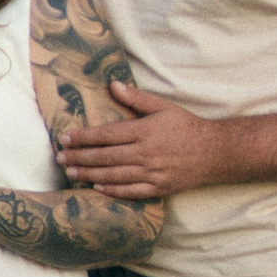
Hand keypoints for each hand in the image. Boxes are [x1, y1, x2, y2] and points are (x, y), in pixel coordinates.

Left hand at [56, 81, 227, 199]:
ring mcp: (152, 173)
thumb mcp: (163, 107)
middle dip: (80, 158)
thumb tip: (113, 85)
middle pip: (105, 157)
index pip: (106, 135)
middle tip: (60, 158)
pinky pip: (130, 191)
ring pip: (113, 175)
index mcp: (145, 131)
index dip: (83, 138)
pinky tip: (97, 188)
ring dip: (89, 175)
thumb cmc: (187, 127)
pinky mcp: (158, 188)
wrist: (215, 153)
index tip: (65, 138)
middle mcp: (146, 153)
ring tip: (71, 173)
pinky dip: (112, 190)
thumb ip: (137, 98)